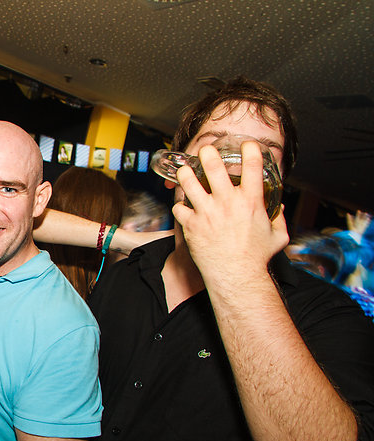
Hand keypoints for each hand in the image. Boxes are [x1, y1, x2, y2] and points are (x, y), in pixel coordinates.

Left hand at [171, 141, 288, 284]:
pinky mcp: (191, 224)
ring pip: (188, 181)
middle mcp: (227, 202)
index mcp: (251, 201)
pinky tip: (183, 207)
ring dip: (185, 174)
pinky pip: (178, 207)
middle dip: (207, 152)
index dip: (250, 149)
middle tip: (205, 150)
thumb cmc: (256, 258)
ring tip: (186, 172)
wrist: (236, 276)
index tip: (246, 145)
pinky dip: (179, 205)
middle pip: (212, 165)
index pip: (253, 164)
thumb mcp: (277, 237)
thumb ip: (279, 219)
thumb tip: (281, 208)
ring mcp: (207, 212)